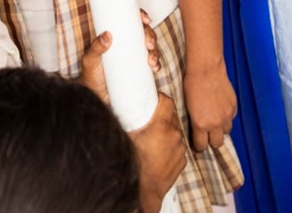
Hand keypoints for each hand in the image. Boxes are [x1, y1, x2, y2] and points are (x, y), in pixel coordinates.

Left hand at [79, 12, 161, 104]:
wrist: (96, 98)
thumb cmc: (91, 76)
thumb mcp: (90, 60)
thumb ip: (95, 48)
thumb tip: (106, 35)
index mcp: (117, 36)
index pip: (131, 20)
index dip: (141, 16)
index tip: (145, 19)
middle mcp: (128, 44)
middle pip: (145, 32)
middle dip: (151, 36)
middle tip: (149, 44)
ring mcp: (136, 56)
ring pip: (151, 47)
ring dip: (155, 51)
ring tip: (151, 61)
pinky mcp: (141, 70)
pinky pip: (154, 64)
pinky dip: (157, 64)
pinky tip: (155, 68)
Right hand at [131, 94, 185, 212]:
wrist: (142, 192)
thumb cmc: (131, 166)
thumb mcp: (124, 137)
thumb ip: (122, 119)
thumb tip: (109, 105)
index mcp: (161, 127)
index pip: (167, 102)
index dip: (159, 98)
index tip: (153, 99)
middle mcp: (174, 136)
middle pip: (170, 116)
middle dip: (160, 116)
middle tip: (146, 121)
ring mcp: (179, 149)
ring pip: (174, 132)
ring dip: (165, 132)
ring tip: (151, 139)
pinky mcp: (181, 160)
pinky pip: (176, 147)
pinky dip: (169, 147)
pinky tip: (157, 153)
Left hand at [184, 60, 236, 151]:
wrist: (206, 70)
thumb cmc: (192, 85)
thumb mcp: (187, 107)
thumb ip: (194, 122)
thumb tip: (195, 131)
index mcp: (200, 124)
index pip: (201, 146)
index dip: (198, 146)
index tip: (197, 144)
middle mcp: (215, 123)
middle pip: (217, 143)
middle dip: (211, 140)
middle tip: (207, 134)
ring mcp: (226, 116)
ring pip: (226, 131)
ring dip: (220, 129)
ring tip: (214, 120)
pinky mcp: (234, 107)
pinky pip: (231, 119)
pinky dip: (227, 117)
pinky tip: (220, 109)